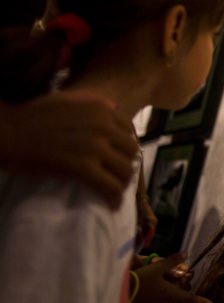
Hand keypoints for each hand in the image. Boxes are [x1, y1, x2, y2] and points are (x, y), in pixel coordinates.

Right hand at [0, 89, 137, 208]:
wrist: (8, 132)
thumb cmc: (33, 116)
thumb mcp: (69, 99)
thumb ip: (94, 103)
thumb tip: (115, 107)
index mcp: (102, 109)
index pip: (130, 131)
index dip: (125, 147)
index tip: (118, 158)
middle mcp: (104, 126)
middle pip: (131, 152)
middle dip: (125, 165)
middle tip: (116, 176)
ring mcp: (94, 147)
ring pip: (125, 171)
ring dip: (122, 183)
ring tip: (114, 190)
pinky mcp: (83, 167)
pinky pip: (110, 187)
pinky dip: (114, 198)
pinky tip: (111, 204)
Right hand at [134, 252, 210, 302]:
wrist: (121, 292)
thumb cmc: (140, 280)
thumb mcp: (157, 267)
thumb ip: (172, 261)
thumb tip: (186, 253)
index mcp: (174, 295)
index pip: (195, 300)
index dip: (205, 302)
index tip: (212, 302)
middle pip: (187, 302)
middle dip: (194, 300)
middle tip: (204, 299)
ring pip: (177, 302)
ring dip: (184, 298)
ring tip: (189, 295)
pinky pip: (168, 302)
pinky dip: (174, 299)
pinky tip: (171, 294)